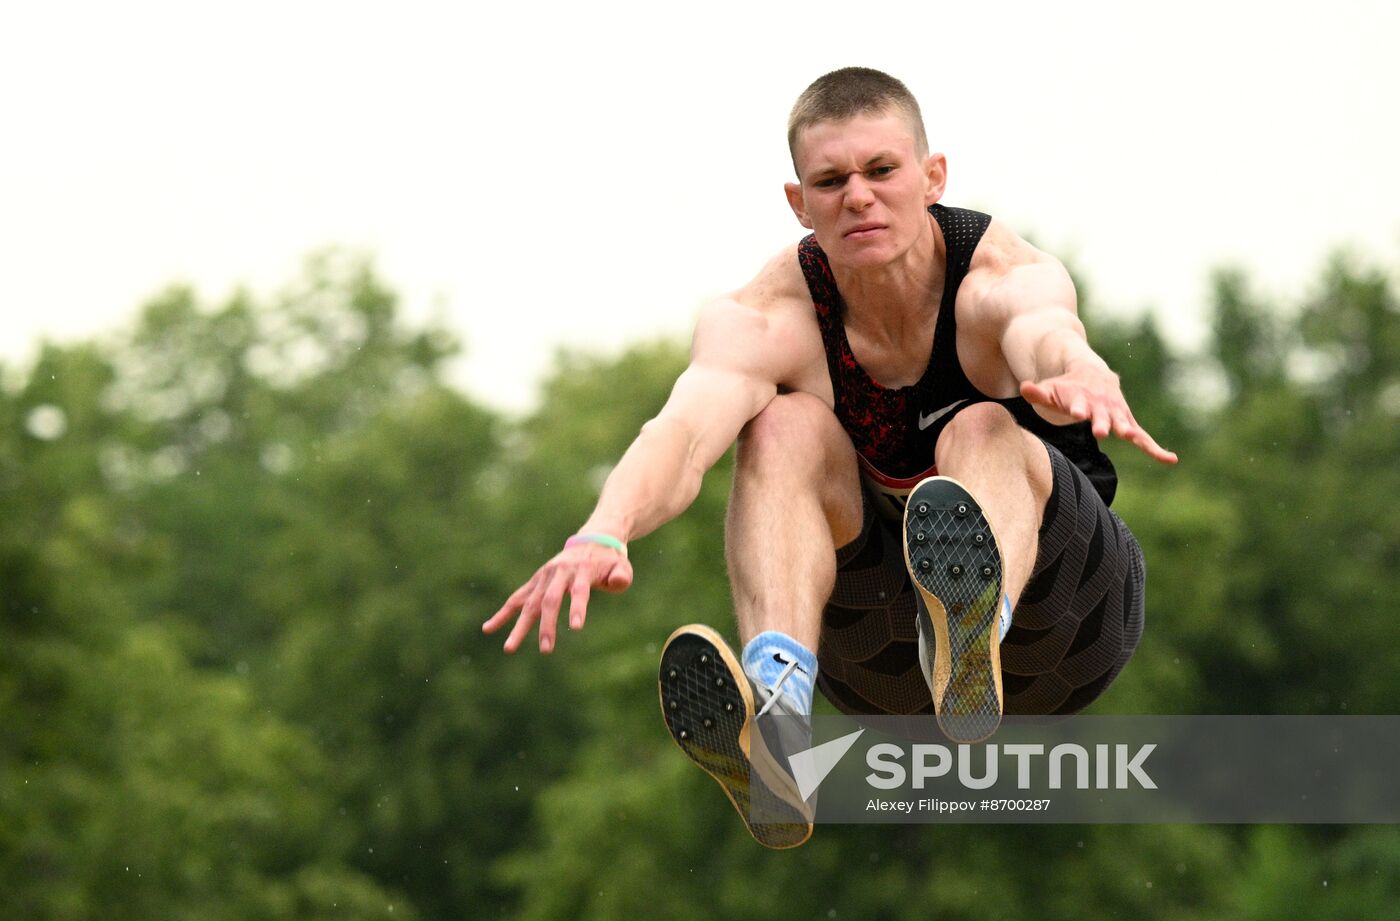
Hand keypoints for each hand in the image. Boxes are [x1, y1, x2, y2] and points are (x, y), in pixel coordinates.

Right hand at [483, 541, 633, 653]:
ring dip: (520, 626)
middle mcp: (559, 572)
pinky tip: (489, 628)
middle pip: (550, 600)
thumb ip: (621, 576)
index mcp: (582, 569)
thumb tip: (618, 582)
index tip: (576, 627)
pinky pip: (517, 599)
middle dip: (546, 626)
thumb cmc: (610, 561)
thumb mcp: (621, 566)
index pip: (579, 591)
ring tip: (509, 649)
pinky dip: (503, 614)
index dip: (577, 608)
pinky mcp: (536, 582)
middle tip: (546, 649)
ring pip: (530, 603)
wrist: (593, 540)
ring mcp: (544, 577)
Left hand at [1020, 368, 1177, 464]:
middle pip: (1103, 414)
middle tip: (1101, 431)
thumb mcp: (1050, 389)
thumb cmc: (1066, 387)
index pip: (1079, 403)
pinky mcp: (1127, 423)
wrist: (1093, 374)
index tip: (1077, 411)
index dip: (1078, 407)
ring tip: (1132, 437)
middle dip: (1103, 422)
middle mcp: (1103, 405)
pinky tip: (1170, 459)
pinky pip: (1143, 438)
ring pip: (1124, 424)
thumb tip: (1023, 387)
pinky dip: (1155, 449)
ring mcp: (1117, 414)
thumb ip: (1037, 392)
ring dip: (1128, 431)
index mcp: (1082, 397)